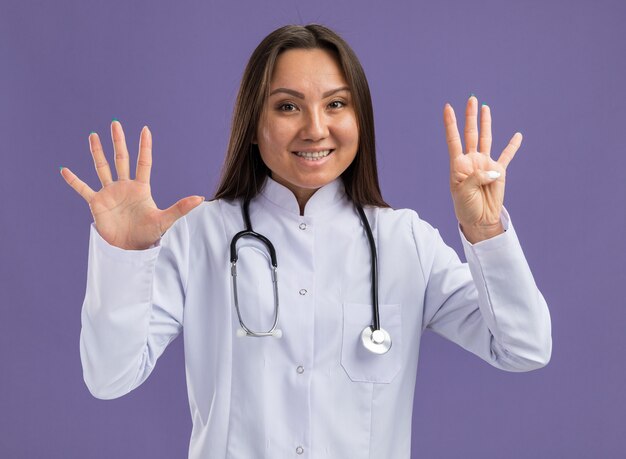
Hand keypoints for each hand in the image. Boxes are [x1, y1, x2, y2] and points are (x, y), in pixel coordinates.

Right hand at [60, 121, 203, 249]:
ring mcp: (110, 193)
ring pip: (102, 168)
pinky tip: (64, 170)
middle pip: (121, 159)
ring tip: (93, 135)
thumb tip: (200, 199)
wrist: (130, 249)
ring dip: (97, 152)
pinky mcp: (97, 203)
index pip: (144, 162)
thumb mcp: (165, 220)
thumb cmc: (149, 234)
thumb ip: (181, 207)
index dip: (145, 147)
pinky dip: (74, 180)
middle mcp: (124, 186)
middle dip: (118, 142)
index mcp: (141, 188)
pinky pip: (83, 189)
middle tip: (116, 123)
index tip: (145, 129)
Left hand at [443, 96, 521, 242]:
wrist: (479, 220)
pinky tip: (517, 135)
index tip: (447, 107)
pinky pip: (507, 156)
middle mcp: (471, 161)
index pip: (453, 139)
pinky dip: (513, 146)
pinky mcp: (499, 172)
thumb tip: (494, 169)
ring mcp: (485, 164)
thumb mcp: (464, 193)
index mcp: (458, 165)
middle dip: (470, 116)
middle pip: (471, 134)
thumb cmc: (466, 207)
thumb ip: (477, 178)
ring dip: (486, 123)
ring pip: (486, 139)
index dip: (450, 123)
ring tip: (485, 108)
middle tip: (471, 98)